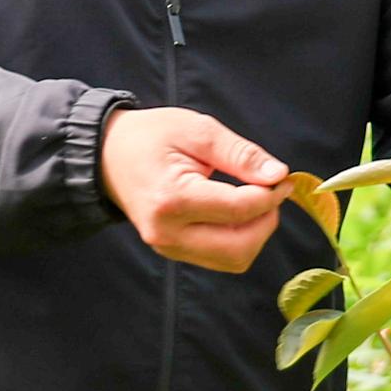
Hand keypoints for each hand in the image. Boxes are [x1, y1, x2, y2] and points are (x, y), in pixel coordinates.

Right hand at [101, 106, 287, 272]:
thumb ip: (240, 154)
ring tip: (252, 200)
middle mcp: (168, 233)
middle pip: (240, 248)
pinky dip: (239, 238)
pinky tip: (236, 211)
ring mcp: (168, 248)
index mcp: (173, 199)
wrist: (108, 156)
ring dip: (255, 233)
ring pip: (233, 260)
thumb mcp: (198, 130)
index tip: (282, 178)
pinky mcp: (172, 252)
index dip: (271, 195)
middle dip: (266, 221)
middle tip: (270, 192)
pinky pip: (220, 257)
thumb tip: (278, 175)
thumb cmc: (151, 136)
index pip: (240, 209)